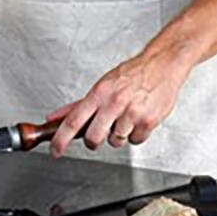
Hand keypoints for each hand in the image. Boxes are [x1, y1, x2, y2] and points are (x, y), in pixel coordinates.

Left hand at [45, 50, 192, 155]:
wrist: (162, 65)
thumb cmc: (131, 74)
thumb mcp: (102, 85)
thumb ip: (77, 105)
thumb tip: (54, 118)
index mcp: (99, 93)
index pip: (74, 120)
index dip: (61, 139)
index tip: (55, 150)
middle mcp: (114, 102)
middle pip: (93, 137)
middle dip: (93, 141)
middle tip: (99, 134)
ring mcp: (132, 112)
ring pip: (116, 141)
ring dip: (118, 135)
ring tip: (126, 118)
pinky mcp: (148, 121)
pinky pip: (135, 141)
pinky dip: (135, 134)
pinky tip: (138, 120)